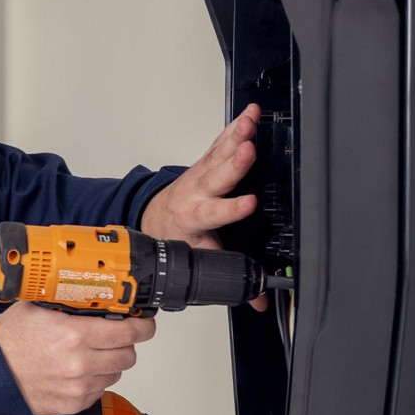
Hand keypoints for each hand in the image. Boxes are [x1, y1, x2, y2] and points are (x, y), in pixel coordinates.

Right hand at [0, 302, 155, 414]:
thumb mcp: (36, 307)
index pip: (129, 331)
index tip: (145, 324)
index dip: (143, 326)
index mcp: (75, 334)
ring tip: (89, 354)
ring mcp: (79, 386)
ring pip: (116, 373)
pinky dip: (95, 380)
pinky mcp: (74, 403)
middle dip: (126, 344)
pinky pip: (100, 390)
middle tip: (116, 338)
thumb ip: (67, 301)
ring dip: (110, 362)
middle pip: (128, 355)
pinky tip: (77, 371)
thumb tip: (90, 293)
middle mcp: (80, 362)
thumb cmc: (8, 342)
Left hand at [140, 103, 268, 310]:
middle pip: (218, 176)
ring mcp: (201, 174)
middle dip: (234, 163)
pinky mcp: (206, 161)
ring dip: (236, 136)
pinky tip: (250, 114)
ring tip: (251, 121)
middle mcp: (197, 192)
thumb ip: (227, 273)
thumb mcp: (202, 257)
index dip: (232, 208)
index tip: (250, 202)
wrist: (157, 217)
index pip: (216, 213)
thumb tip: (257, 300)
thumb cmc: (181, 235)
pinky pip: (221, 142)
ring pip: (219, 154)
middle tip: (248, 150)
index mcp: (196, 217)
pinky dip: (236, 128)